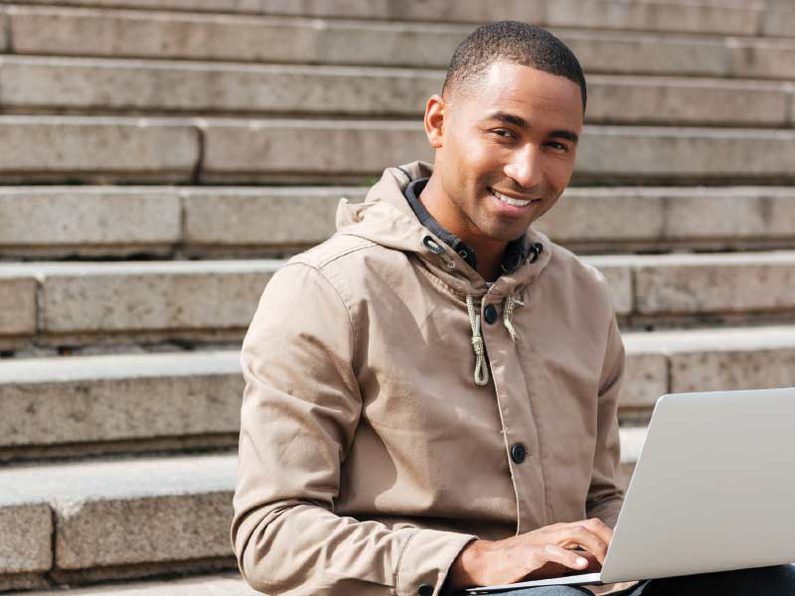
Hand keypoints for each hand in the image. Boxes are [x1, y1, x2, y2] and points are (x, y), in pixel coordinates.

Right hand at [445, 518, 612, 590]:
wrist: (488, 562)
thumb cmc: (523, 563)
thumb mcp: (554, 561)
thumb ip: (577, 559)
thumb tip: (602, 565)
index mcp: (562, 532)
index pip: (593, 526)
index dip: (613, 535)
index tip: (630, 549)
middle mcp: (555, 531)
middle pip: (589, 525)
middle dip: (610, 539)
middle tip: (623, 557)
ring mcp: (542, 540)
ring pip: (575, 533)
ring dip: (596, 547)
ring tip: (609, 562)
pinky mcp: (529, 553)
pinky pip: (551, 551)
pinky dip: (568, 557)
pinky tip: (580, 566)